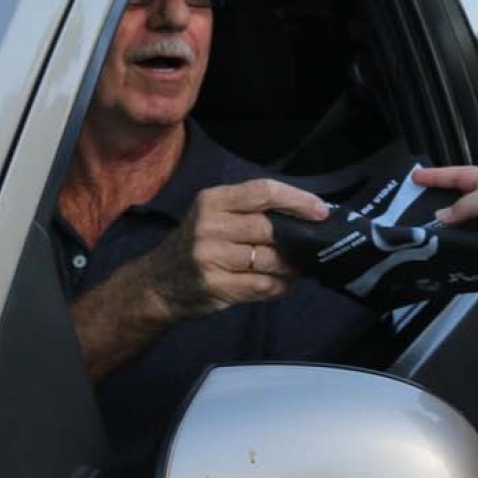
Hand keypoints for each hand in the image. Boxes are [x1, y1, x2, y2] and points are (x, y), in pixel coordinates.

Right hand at [143, 179, 327, 318]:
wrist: (156, 283)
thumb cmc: (196, 244)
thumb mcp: (213, 216)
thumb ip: (250, 212)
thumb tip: (304, 215)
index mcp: (213, 200)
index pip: (263, 191)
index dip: (297, 200)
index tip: (321, 211)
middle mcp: (209, 225)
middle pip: (270, 228)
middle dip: (296, 240)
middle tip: (310, 246)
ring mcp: (210, 257)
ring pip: (271, 260)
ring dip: (291, 267)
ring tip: (296, 268)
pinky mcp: (216, 286)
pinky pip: (263, 285)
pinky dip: (279, 286)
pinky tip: (281, 284)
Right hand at [416, 165, 477, 238]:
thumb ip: (466, 205)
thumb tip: (441, 215)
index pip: (457, 175)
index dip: (437, 175)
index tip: (415, 176)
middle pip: (458, 199)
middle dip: (438, 202)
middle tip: (413, 207)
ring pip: (465, 221)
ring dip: (449, 227)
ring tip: (426, 232)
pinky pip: (474, 238)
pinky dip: (462, 242)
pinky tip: (450, 248)